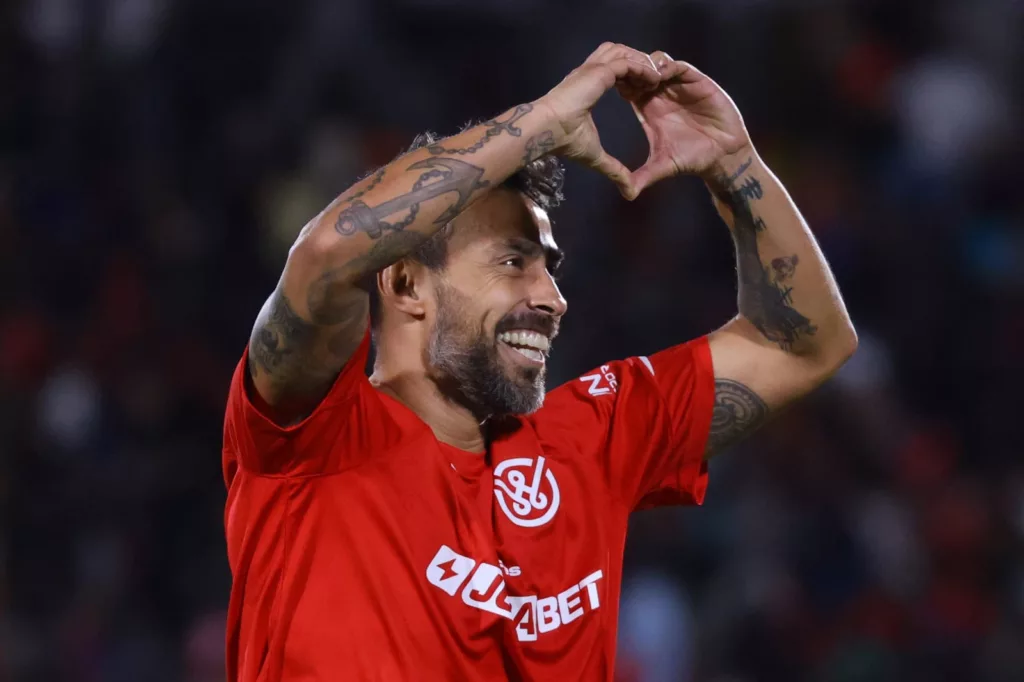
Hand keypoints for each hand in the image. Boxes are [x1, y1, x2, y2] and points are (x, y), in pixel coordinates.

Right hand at [536, 43, 664, 199]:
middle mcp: (589, 72)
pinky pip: (627, 62)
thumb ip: (614, 169)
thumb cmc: (564, 140)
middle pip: (619, 53)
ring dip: (643, 62)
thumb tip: (628, 192)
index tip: (644, 90)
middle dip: (638, 62)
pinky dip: (642, 68)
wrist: (546, 130)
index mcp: (586, 86)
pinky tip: (654, 79)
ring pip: (625, 52)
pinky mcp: (598, 70)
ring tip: (658, 77)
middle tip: (655, 79)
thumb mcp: (595, 156)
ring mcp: (593, 68)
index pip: (613, 69)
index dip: (630, 76)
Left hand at [627, 52, 752, 194]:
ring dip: (646, 66)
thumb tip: (626, 194)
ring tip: (640, 78)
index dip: (617, 83)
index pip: (627, 87)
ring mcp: (678, 86)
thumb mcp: (663, 166)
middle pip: (639, 70)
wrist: (722, 155)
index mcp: (648, 108)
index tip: (608, 87)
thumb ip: (643, 177)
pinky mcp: (696, 82)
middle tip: (621, 76)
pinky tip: (658, 76)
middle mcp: (662, 93)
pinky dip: (666, 66)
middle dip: (629, 69)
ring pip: (656, 62)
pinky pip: (678, 66)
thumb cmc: (693, 159)